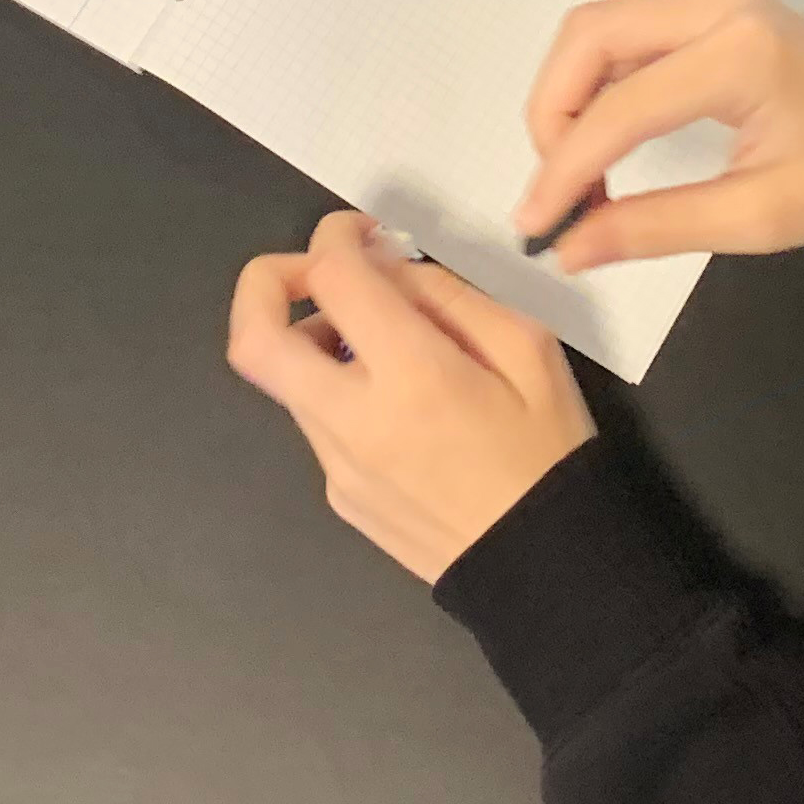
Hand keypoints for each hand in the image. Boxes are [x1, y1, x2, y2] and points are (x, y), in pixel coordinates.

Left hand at [227, 210, 594, 582]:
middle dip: (267, 284)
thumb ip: (451, 296)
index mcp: (412, 376)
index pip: (332, 278)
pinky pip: (319, 424)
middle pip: (253, 340)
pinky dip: (342, 392)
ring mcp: (337, 467)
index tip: (364, 233)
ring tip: (387, 343)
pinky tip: (403, 407)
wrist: (546, 570)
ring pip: (285, 382)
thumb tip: (390, 269)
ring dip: (313, 342)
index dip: (335, 235)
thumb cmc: (549, 453)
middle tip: (320, 275)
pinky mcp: (339, 498)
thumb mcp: (529, 349)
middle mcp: (356, 422)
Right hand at [512, 0, 803, 270]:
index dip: (562, 171)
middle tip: (555, 193)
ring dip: (568, 98)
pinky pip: (627, 35)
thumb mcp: (762, 218)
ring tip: (576, 177)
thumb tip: (569, 249)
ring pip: (598, 30)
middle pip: (588, 38)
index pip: (618, 109)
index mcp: (738, 57)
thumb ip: (657, 226)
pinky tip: (604, 146)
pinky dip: (597, 86)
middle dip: (551, 115)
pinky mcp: (712, 9)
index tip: (533, 229)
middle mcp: (717, 6)